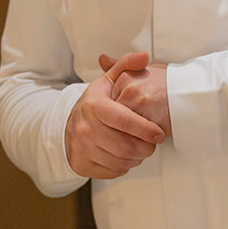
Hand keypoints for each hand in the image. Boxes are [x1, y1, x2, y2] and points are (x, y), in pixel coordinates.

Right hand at [65, 52, 164, 180]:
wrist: (67, 125)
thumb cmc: (94, 103)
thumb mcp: (107, 81)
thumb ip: (126, 66)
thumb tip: (144, 56)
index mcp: (94, 106)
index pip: (124, 121)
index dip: (146, 129)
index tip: (159, 134)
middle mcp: (85, 128)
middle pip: (125, 147)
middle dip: (145, 148)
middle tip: (152, 143)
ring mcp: (82, 149)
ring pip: (121, 162)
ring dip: (136, 158)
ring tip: (140, 148)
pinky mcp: (82, 165)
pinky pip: (113, 172)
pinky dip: (124, 166)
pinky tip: (126, 156)